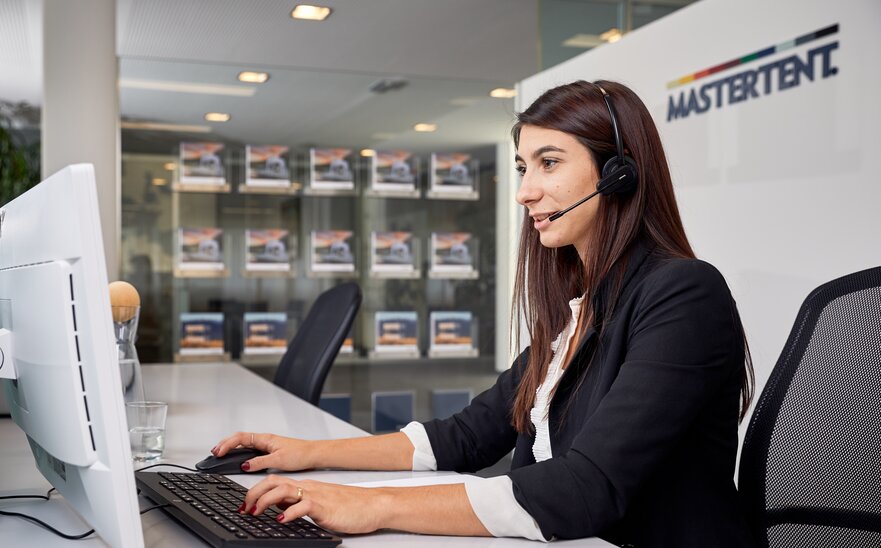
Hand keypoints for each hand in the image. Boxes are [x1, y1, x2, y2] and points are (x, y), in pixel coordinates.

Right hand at [211, 432, 313, 471]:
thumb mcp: (278, 460)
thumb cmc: (300, 454)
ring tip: (221, 453)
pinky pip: (250, 449)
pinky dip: (240, 452)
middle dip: (225, 444)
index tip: (218, 452)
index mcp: (265, 439)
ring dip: (231, 447)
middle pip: (239, 439)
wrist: (314, 454)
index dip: (227, 444)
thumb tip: (244, 465)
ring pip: (244, 443)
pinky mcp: (269, 451)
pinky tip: (237, 458)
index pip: (240, 438)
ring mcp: (266, 445)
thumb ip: (260, 462)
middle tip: (214, 452)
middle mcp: (264, 440)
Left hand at [241, 476, 385, 533]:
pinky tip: (280, 521)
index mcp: (305, 486)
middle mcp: (307, 487)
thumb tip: (278, 509)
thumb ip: (298, 503)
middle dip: (254, 493)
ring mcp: (315, 495)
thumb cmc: (350, 506)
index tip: (244, 504)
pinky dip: (288, 513)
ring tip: (255, 512)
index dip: (255, 491)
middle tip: (243, 508)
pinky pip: (302, 506)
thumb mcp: (318, 504)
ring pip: (283, 490)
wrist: (372, 505)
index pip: (274, 482)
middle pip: (273, 482)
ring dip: (264, 501)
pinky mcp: (324, 506)